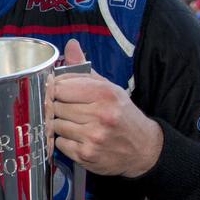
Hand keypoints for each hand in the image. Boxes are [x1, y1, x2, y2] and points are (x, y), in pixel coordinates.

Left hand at [49, 40, 162, 176]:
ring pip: (55, 124)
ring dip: (61, 124)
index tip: (60, 92)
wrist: (145, 149)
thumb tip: (71, 45)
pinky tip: (79, 138)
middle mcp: (100, 115)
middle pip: (56, 106)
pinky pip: (59, 143)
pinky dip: (65, 141)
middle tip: (72, 111)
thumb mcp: (109, 88)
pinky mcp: (86, 155)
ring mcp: (93, 137)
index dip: (56, 89)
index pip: (60, 87)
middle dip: (60, 107)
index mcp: (105, 94)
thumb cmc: (123, 115)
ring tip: (77, 124)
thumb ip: (84, 68)